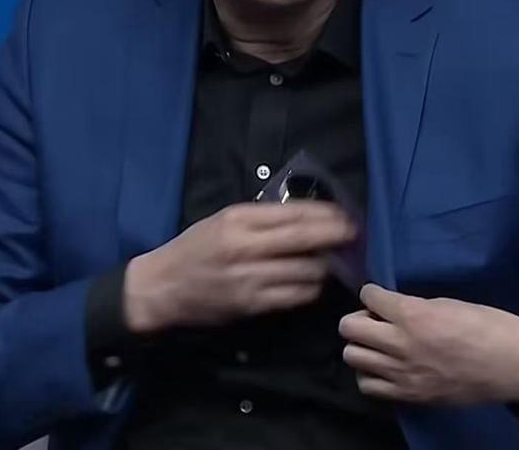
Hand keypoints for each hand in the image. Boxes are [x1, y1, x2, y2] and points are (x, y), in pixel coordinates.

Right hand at [123, 201, 356, 332]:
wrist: (163, 287)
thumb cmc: (194, 248)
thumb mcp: (222, 220)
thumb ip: (261, 218)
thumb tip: (306, 216)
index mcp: (238, 220)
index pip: (295, 213)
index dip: (327, 214)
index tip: (346, 214)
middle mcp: (246, 247)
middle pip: (307, 240)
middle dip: (337, 236)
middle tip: (355, 235)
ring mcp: (251, 278)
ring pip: (308, 271)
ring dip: (326, 265)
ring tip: (334, 260)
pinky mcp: (253, 304)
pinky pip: (297, 296)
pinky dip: (311, 287)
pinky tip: (312, 280)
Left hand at [338, 283, 518, 405]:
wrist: (514, 364)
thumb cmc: (488, 326)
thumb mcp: (447, 304)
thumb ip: (414, 307)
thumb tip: (391, 308)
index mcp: (413, 315)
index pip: (368, 296)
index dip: (373, 293)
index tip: (380, 297)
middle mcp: (401, 344)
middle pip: (348, 328)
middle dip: (358, 319)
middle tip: (375, 320)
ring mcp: (402, 373)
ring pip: (352, 356)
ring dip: (362, 346)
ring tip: (378, 345)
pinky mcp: (409, 395)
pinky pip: (368, 385)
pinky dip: (370, 375)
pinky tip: (384, 368)